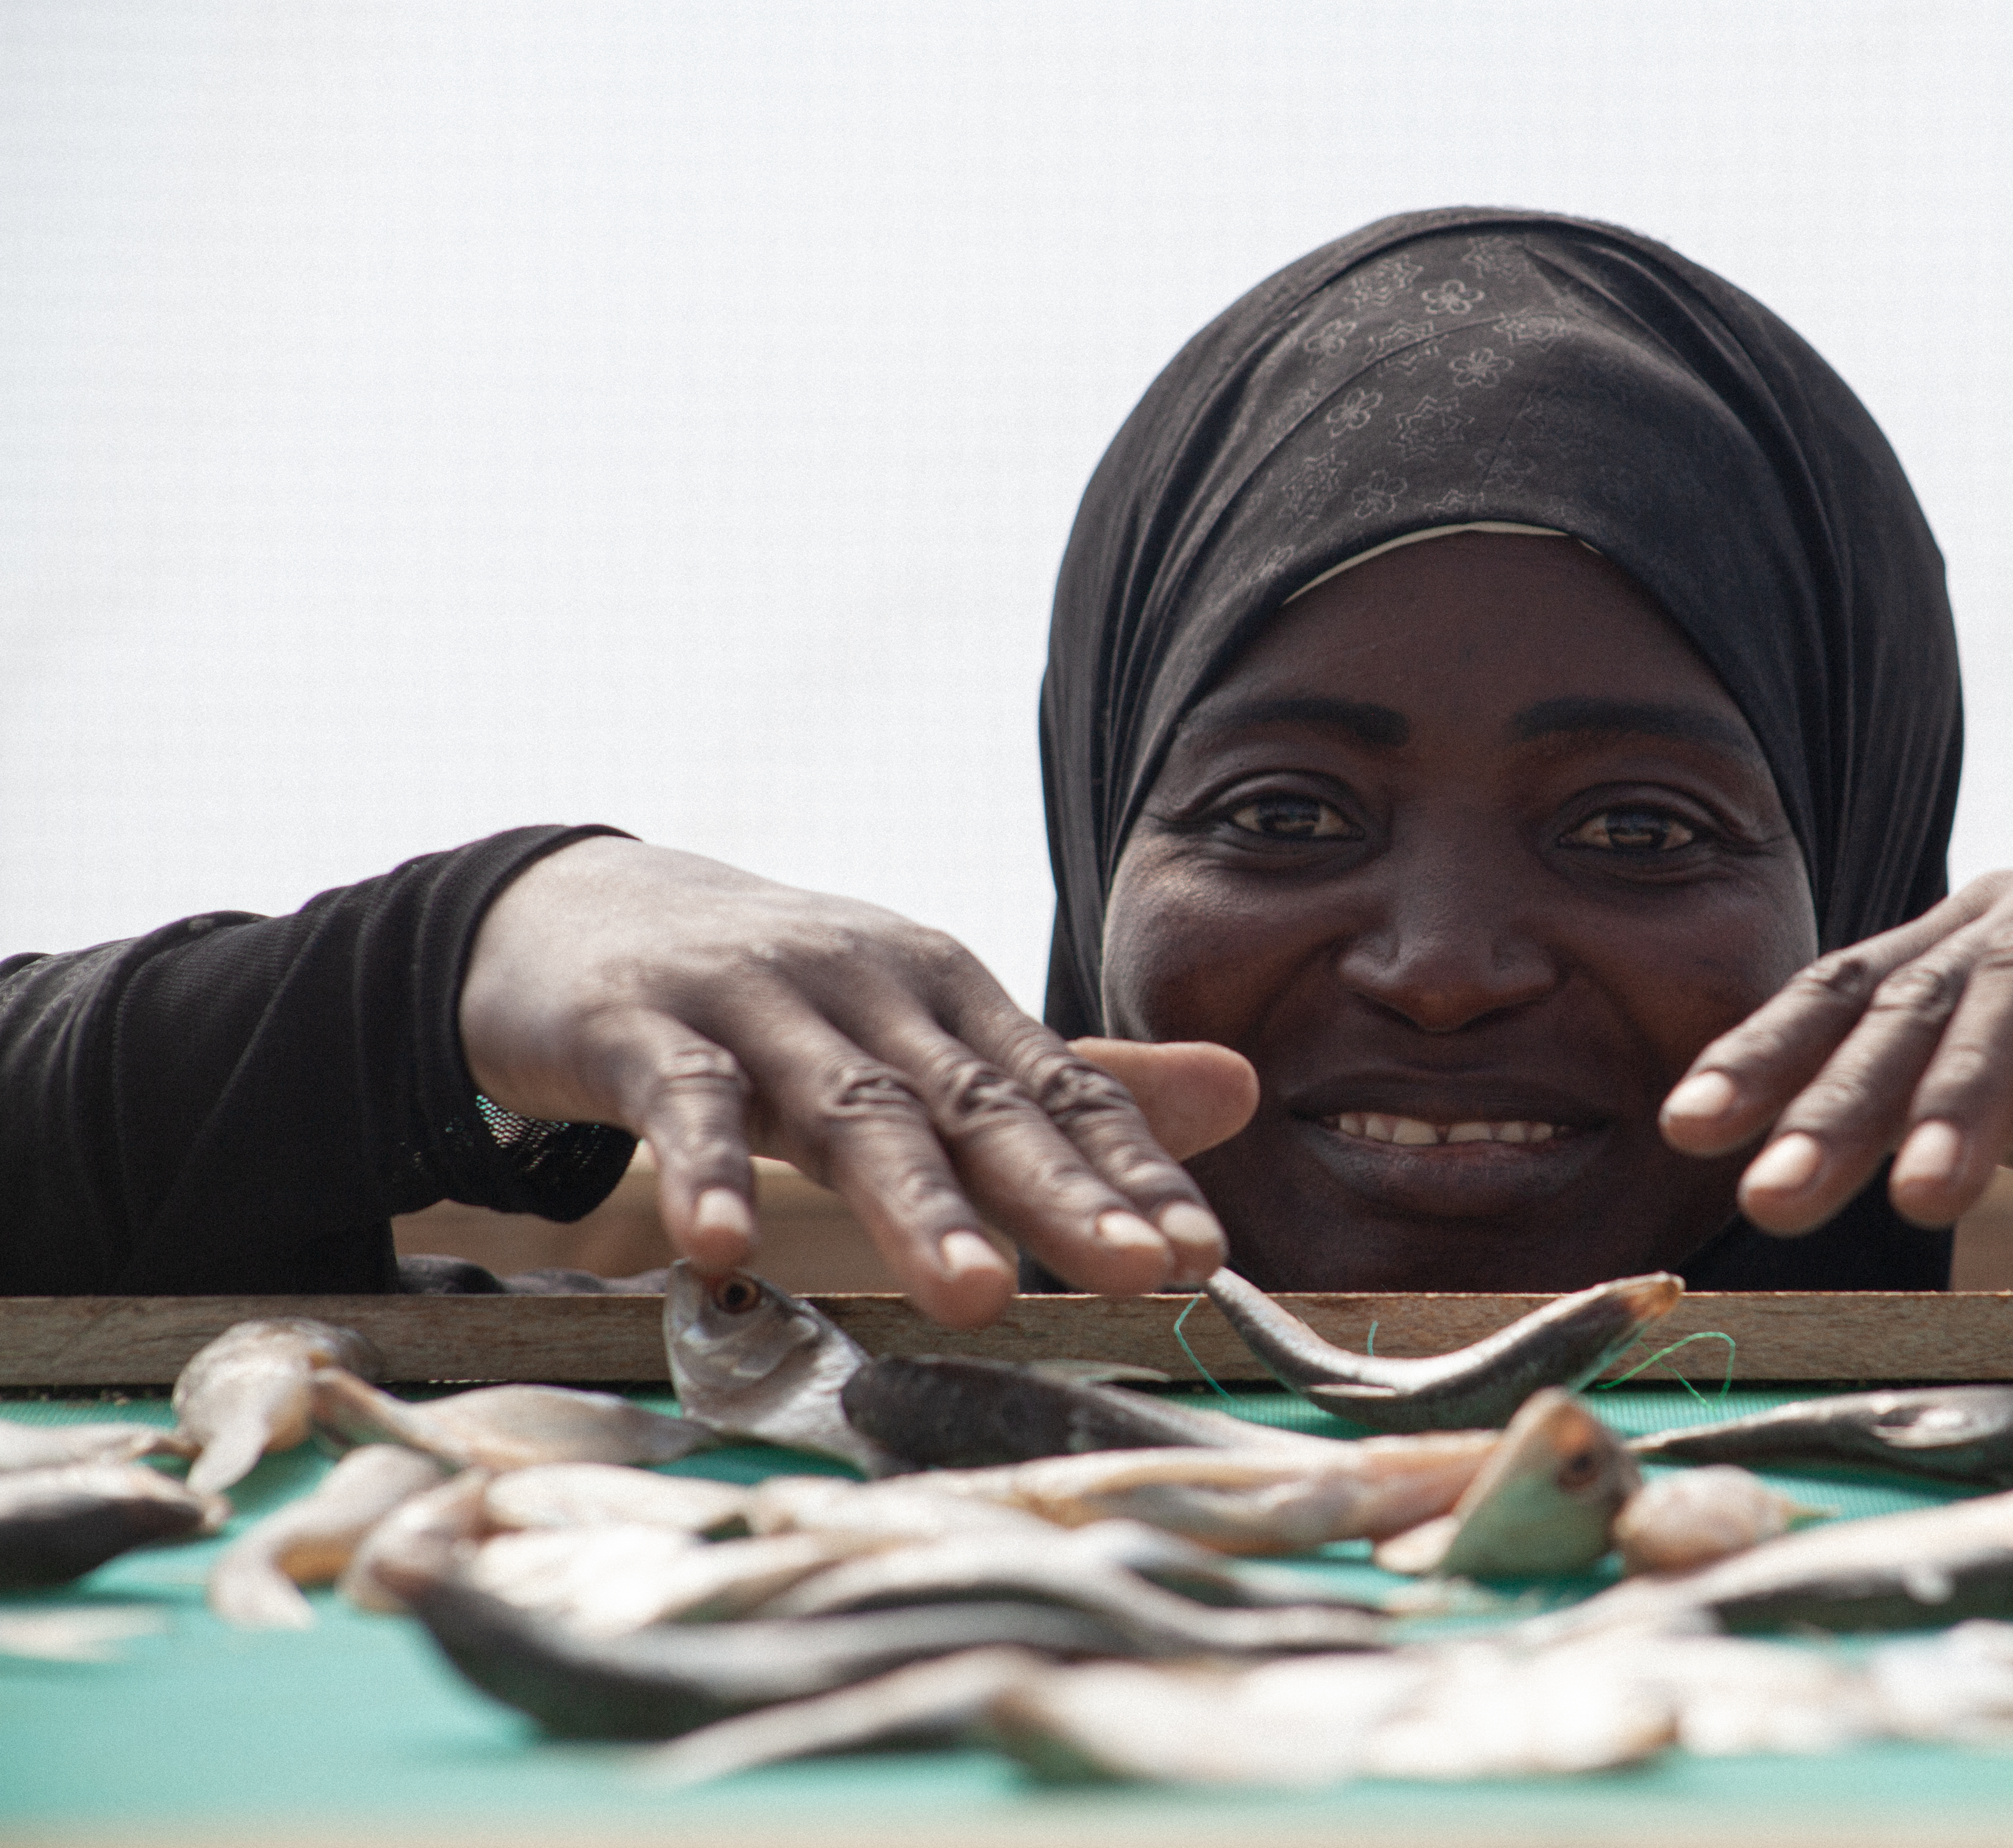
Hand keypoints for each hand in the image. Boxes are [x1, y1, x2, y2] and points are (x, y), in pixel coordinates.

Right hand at [458, 838, 1256, 1324]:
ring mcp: (757, 1002)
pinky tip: (722, 1249)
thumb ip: (1067, 1079)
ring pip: (850, 1107)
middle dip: (1061, 1192)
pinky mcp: (642, 1025)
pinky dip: (707, 1172)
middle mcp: (872, 988)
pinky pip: (687, 1102)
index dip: (1133, 1169)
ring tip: (977, 1295)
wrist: (580, 908)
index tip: (1201, 1254)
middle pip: (975, 1101)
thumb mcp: (926, 1029)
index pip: (1059, 1089)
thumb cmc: (782, 994)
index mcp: (950, 994)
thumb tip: (1241, 1090)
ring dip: (916, 1204)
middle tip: (1137, 1272)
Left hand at [1656, 837, 2012, 1235]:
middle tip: (1775, 1190)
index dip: (1767, 1056)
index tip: (1686, 1131)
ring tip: (1924, 1193)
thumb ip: (1962, 1121)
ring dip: (1972, 1091)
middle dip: (1841, 1100)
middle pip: (1921, 995)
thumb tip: (1822, 1164)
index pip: (1851, 993)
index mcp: (1979, 936)